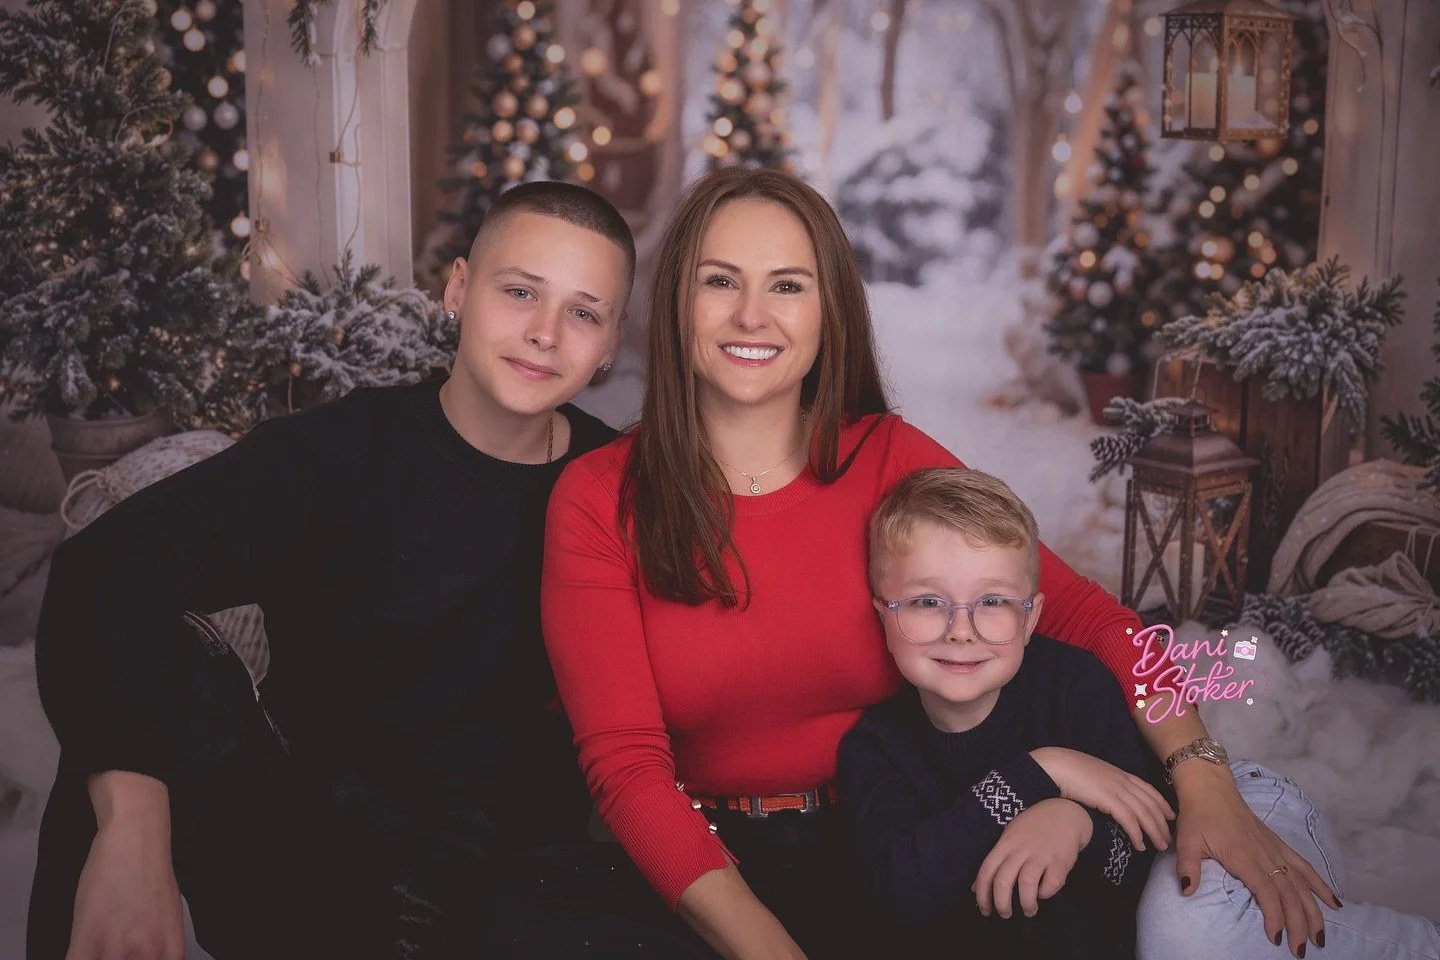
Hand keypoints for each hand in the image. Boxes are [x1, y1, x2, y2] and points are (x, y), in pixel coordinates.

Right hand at [66, 822, 183, 959]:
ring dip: (96, 955)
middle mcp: (146, 954)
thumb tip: (144, 957)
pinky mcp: (86, 938)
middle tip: (108, 947)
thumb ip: (156, 948)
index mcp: (169, 951)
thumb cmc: (151, 874)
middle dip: (114, 958)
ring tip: (96, 944)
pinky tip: (80, 948)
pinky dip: (77, 957)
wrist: (135, 841)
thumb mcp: (168, 918)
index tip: (125, 956)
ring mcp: (115, 948)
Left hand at [973, 798, 1089, 918]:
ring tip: (1028, 910)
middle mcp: (1021, 849)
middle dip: (1001, 903)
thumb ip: (994, 861)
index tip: (984, 910)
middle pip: (1004, 880)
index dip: (982, 894)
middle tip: (1005, 914)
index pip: (986, 871)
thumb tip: (976, 887)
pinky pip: (1051, 883)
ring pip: (1026, 883)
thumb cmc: (1033, 827)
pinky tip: (1045, 894)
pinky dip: (1046, 893)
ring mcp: (1041, 854)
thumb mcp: (1009, 836)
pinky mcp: (1060, 861)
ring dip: (1026, 903)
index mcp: (1005, 843)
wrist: (1065, 812)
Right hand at [1030, 746, 1174, 850]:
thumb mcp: (1094, 776)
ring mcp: (1117, 789)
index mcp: (1121, 774)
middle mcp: (1123, 781)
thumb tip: (1110, 799)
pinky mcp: (1109, 799)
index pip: (1149, 790)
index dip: (1162, 805)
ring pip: (1144, 813)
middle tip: (1168, 839)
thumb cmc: (1069, 771)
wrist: (1057, 765)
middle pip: (1151, 804)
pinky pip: (1129, 820)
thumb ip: (1106, 785)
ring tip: (1160, 847)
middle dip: (1162, 823)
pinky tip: (1140, 845)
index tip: (1171, 817)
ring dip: (1154, 831)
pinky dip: (1137, 834)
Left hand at [1171, 762, 1338, 957]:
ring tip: (1321, 937)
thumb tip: (1187, 890)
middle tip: (1301, 950)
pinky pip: (1304, 867)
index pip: (1267, 891)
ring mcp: (1275, 850)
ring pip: (1301, 884)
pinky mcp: (1278, 845)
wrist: (1211, 788)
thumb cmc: (1198, 816)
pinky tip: (1334, 903)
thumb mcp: (1187, 841)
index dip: (1275, 915)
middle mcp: (1265, 855)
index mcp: (1244, 857)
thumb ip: (1188, 867)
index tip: (1277, 938)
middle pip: (1289, 894)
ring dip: (1314, 911)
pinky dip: (1320, 885)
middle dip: (1298, 924)